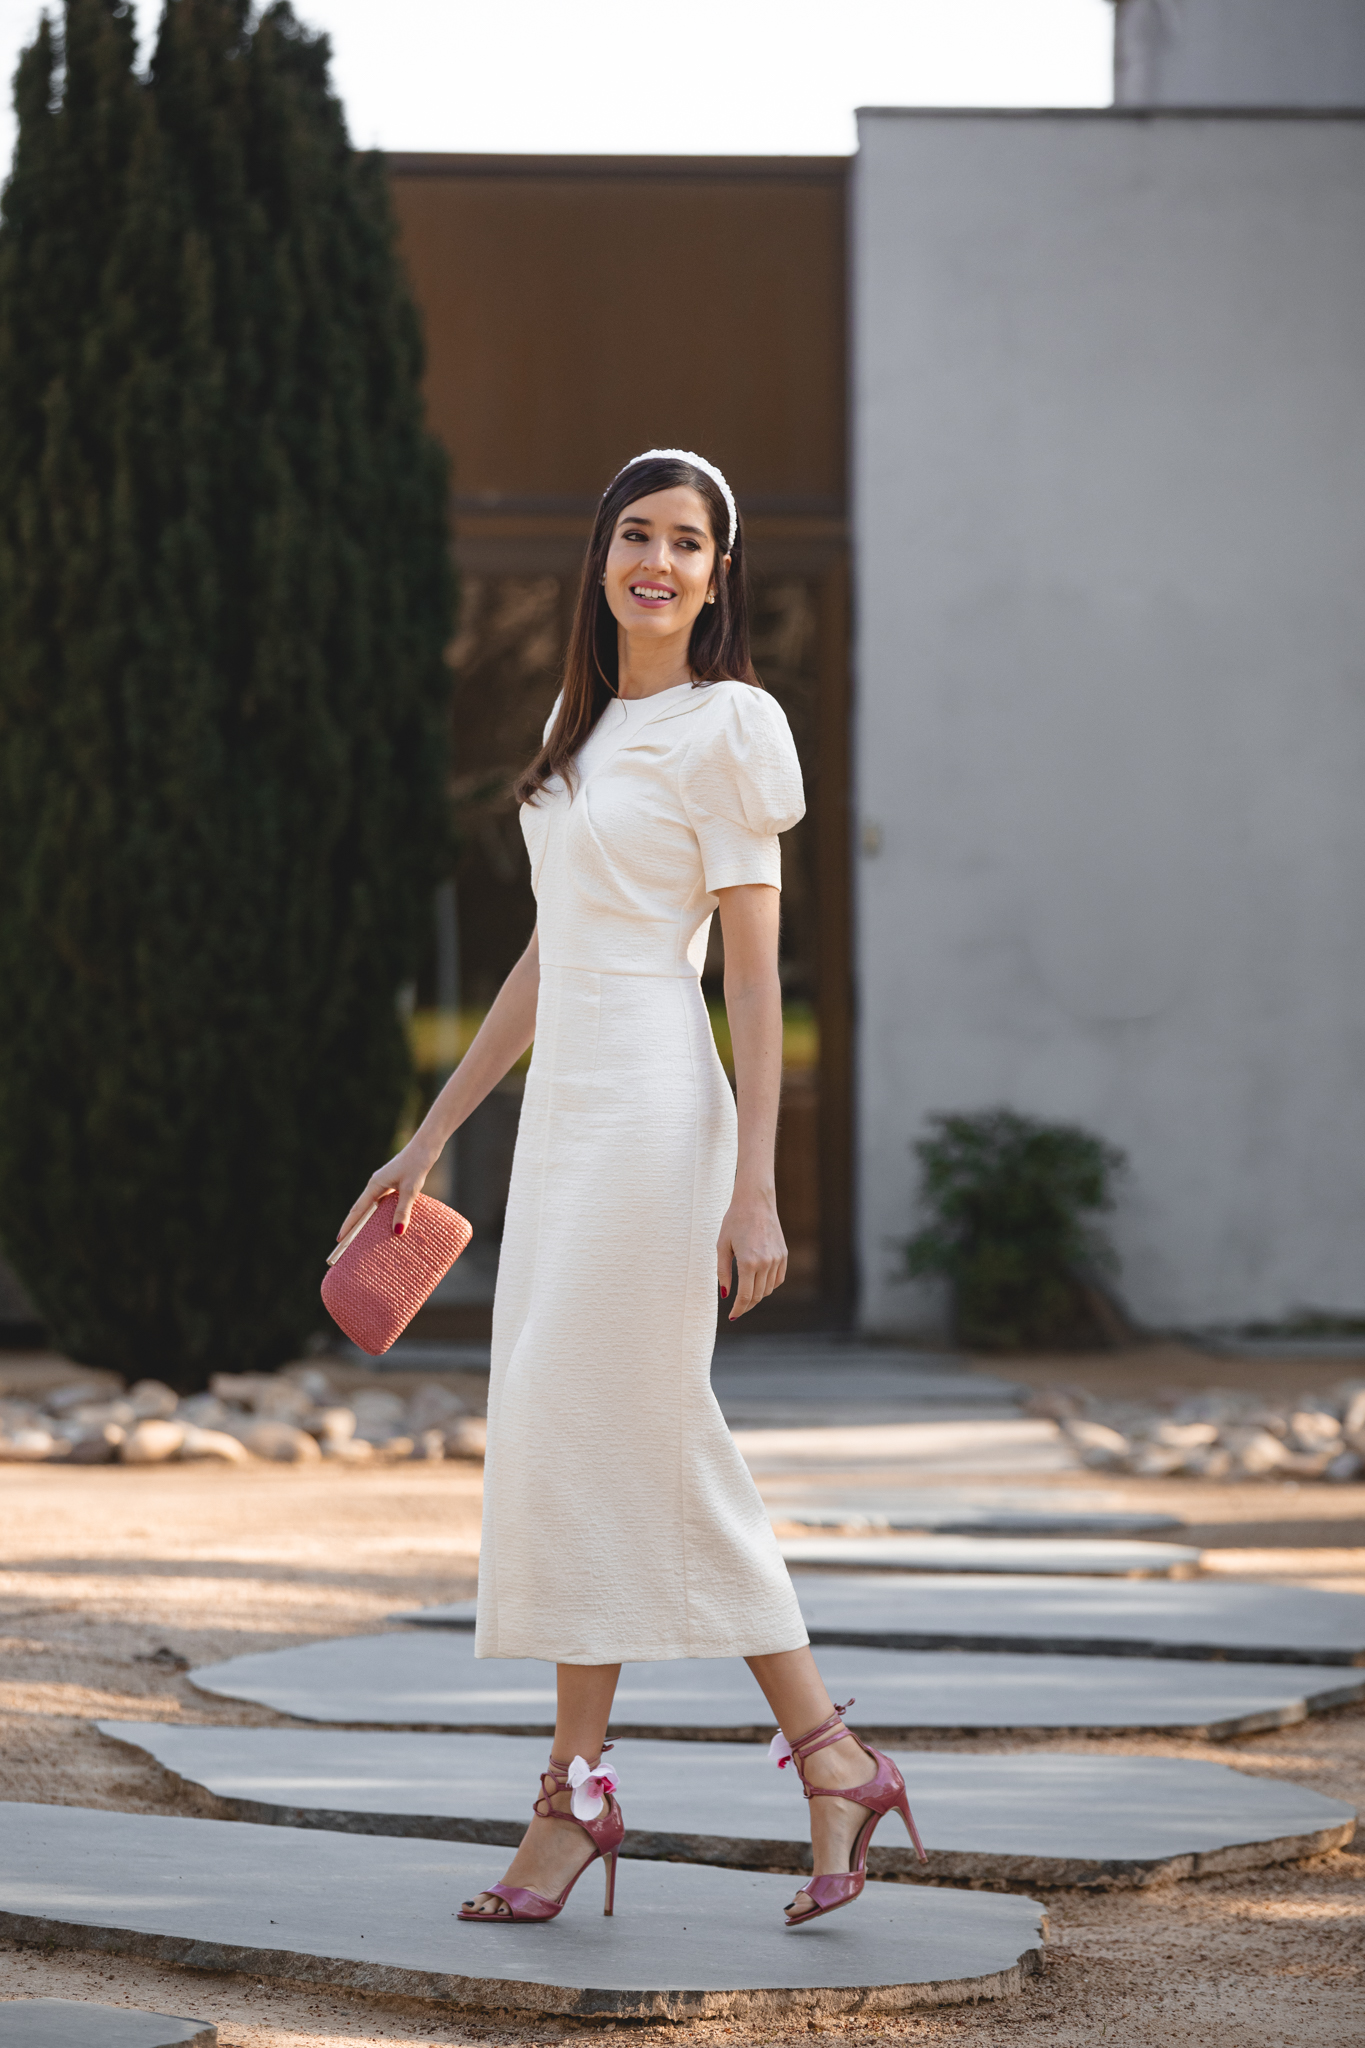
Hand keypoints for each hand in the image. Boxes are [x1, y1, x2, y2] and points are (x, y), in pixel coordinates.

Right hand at [336, 1134, 440, 1242]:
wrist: (425, 1146)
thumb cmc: (416, 1165)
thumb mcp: (410, 1190)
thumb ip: (403, 1210)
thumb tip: (397, 1232)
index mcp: (375, 1185)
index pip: (358, 1210)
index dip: (348, 1225)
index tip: (339, 1240)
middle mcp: (376, 1185)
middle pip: (361, 1209)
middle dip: (354, 1226)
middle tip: (347, 1244)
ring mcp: (383, 1183)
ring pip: (372, 1206)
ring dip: (367, 1220)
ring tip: (363, 1238)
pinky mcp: (392, 1183)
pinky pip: (382, 1202)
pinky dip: (380, 1214)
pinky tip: (385, 1223)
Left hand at [716, 1186, 786, 1319]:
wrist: (755, 1202)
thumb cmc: (734, 1221)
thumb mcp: (722, 1246)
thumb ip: (723, 1272)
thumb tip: (725, 1294)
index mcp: (748, 1262)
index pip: (745, 1296)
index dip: (738, 1309)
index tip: (732, 1316)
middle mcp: (766, 1263)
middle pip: (758, 1296)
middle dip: (746, 1306)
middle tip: (737, 1310)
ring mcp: (777, 1259)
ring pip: (768, 1289)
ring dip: (757, 1296)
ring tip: (746, 1296)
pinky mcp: (783, 1255)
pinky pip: (778, 1279)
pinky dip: (769, 1286)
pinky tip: (759, 1284)